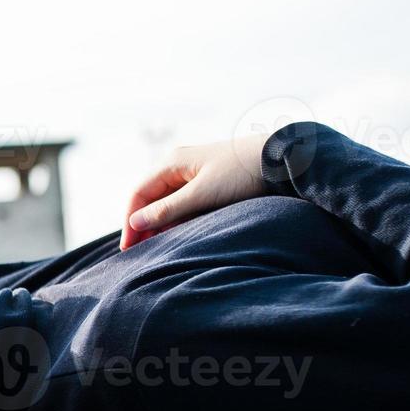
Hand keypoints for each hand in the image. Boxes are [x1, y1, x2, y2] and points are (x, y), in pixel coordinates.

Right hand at [120, 134, 270, 249]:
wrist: (281, 159)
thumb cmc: (241, 174)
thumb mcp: (201, 195)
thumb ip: (167, 210)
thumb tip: (135, 223)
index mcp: (171, 162)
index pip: (138, 194)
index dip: (130, 221)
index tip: (128, 248)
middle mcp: (178, 165)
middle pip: (150, 198)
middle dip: (142, 224)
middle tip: (140, 251)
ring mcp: (193, 172)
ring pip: (166, 201)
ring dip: (160, 223)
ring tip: (158, 245)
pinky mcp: (208, 181)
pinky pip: (182, 202)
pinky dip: (176, 218)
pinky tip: (179, 232)